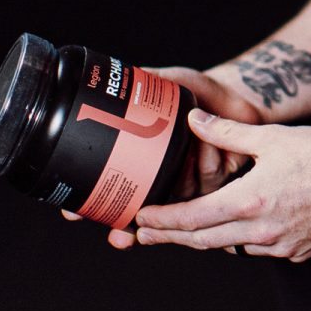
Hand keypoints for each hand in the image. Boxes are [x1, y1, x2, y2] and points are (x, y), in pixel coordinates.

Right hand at [63, 65, 263, 248]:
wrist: (236, 94)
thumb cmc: (198, 92)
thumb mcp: (165, 83)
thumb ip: (138, 85)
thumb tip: (106, 81)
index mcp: (145, 161)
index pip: (111, 190)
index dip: (89, 205)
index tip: (73, 213)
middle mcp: (166, 178)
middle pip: (141, 214)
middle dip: (128, 225)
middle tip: (120, 229)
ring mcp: (190, 185)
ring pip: (176, 192)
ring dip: (180, 168)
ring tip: (188, 136)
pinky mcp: (216, 184)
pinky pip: (205, 177)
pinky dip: (206, 155)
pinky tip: (210, 139)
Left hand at [132, 110, 310, 261]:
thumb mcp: (272, 137)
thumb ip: (228, 132)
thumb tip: (195, 120)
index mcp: (251, 202)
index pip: (192, 219)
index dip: (162, 221)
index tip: (140, 219)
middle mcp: (262, 231)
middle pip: (203, 241)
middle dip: (171, 237)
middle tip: (144, 234)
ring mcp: (280, 246)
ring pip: (230, 248)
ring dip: (207, 238)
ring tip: (185, 230)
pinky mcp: (297, 252)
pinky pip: (259, 250)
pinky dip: (242, 240)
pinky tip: (239, 226)